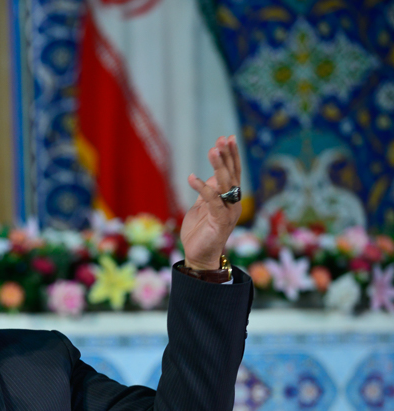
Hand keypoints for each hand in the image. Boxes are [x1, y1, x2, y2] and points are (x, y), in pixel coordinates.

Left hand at [180, 136, 242, 269]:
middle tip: (222, 139)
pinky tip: (192, 177)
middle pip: (232, 175)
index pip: (232, 173)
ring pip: (226, 185)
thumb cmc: (199, 232)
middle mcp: (233, 204)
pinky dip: (203, 189)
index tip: (227, 138)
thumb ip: (207, 192)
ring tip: (212, 150)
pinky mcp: (220, 222)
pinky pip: (213, 202)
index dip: (231, 156)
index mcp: (230, 199)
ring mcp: (228, 213)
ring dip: (219, 166)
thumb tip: (211, 175)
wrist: (198, 256)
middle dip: (228, 156)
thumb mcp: (201, 207)